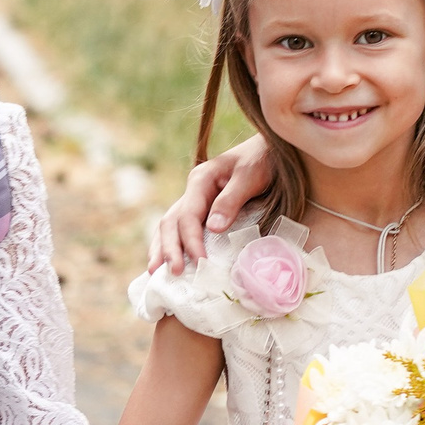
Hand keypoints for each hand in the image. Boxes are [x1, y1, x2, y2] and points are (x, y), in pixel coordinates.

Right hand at [148, 138, 273, 272]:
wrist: (270, 152)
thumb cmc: (262, 161)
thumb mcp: (250, 176)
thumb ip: (231, 199)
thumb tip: (213, 228)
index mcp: (200, 180)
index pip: (188, 216)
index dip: (191, 241)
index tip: (200, 261)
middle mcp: (192, 192)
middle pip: (171, 222)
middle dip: (168, 249)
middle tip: (172, 272)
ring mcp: (195, 202)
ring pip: (169, 226)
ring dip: (162, 249)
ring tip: (155, 272)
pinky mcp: (202, 211)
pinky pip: (181, 230)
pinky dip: (173, 245)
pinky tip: (167, 262)